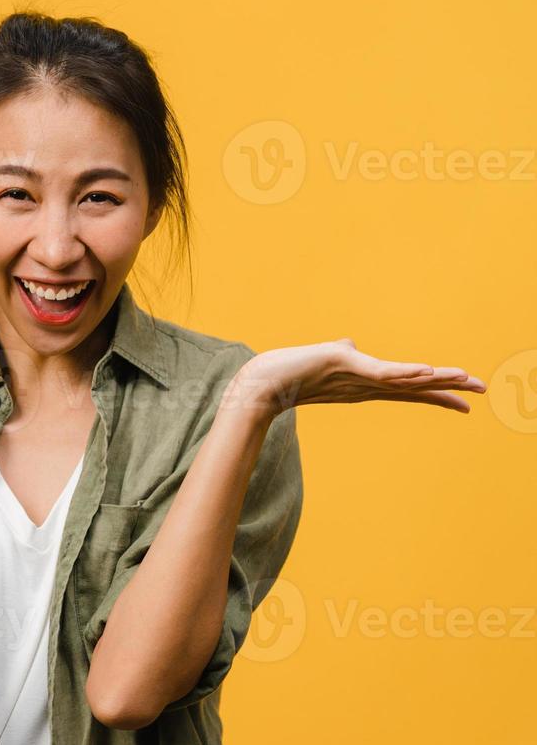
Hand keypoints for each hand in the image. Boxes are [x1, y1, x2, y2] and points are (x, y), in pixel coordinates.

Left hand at [222, 338, 487, 418]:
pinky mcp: (346, 367)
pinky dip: (404, 372)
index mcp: (365, 385)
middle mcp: (365, 387)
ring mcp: (357, 380)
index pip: (409, 389)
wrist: (261, 383)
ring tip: (465, 378)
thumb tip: (351, 344)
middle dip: (449, 389)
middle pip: (415, 388)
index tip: (466, 400)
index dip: (437, 392)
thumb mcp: (326, 358)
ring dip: (436, 378)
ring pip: (405, 381)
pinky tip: (425, 370)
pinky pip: (381, 372)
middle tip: (482, 391)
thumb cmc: (291, 371)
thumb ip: (345, 352)